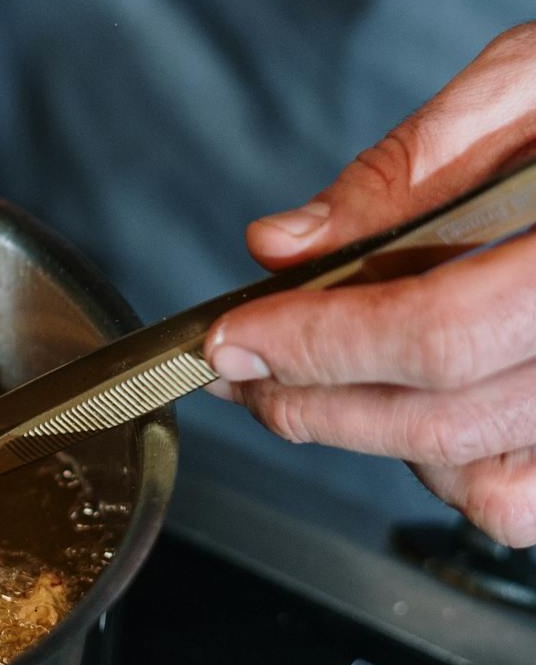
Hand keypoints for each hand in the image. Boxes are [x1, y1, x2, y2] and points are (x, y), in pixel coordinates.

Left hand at [204, 22, 535, 546]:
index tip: (231, 340)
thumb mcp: (532, 88)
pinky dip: (452, 475)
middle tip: (241, 374)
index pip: (439, 332)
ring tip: (314, 388)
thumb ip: (410, 169)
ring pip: (478, 481)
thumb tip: (283, 245)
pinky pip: (523, 503)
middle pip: (442, 422)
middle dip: (310, 406)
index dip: (317, 346)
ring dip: (374, 444)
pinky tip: (414, 417)